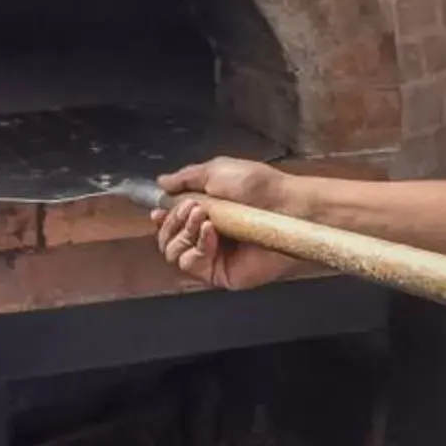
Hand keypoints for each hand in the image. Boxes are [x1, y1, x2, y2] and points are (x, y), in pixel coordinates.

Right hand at [152, 159, 306, 290]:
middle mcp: (207, 238)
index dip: (162, 219)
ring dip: (183, 233)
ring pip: (174, 256)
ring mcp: (214, 258)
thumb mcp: (217, 171)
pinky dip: (196, 247)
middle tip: (192, 208)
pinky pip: (193, 266)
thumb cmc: (259, 186)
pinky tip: (211, 233)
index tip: (158, 211)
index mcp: (206, 214)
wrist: (286, 206)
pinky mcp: (222, 274)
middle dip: (173, 222)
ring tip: (205, 218)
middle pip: (167, 241)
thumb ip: (186, 179)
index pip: (171, 225)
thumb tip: (161, 182)